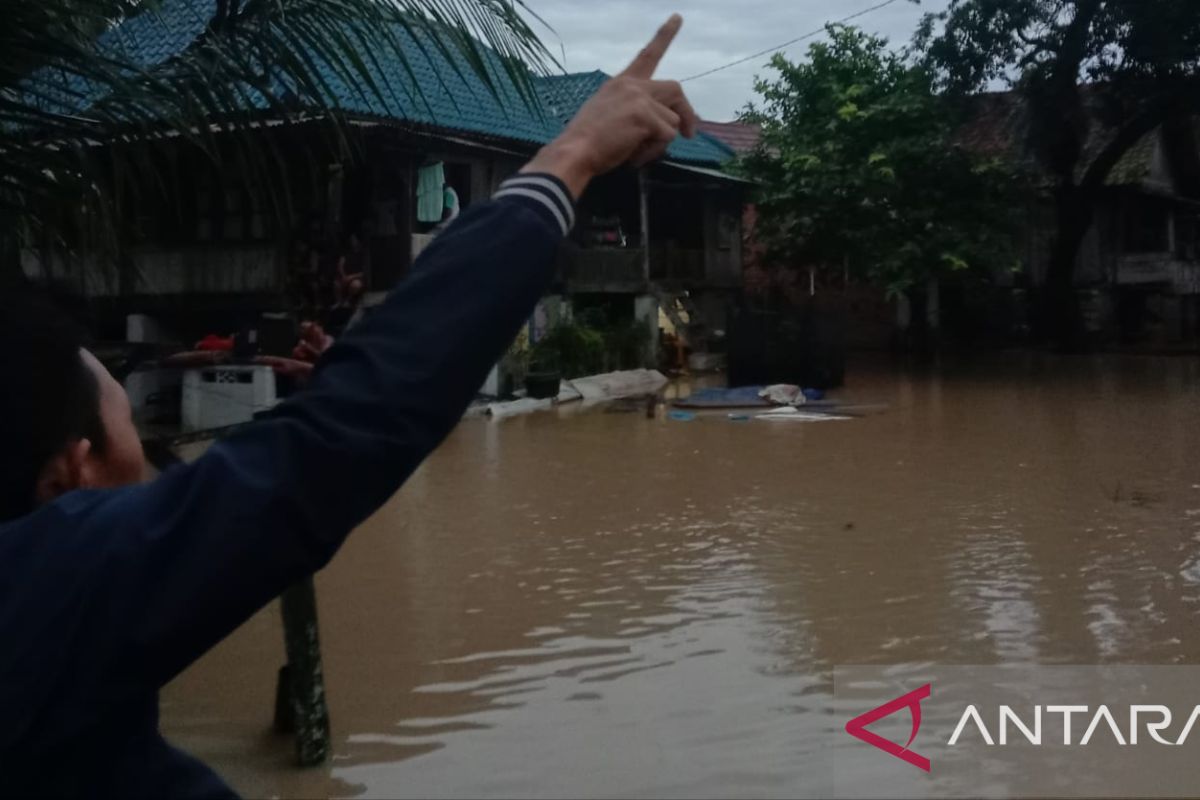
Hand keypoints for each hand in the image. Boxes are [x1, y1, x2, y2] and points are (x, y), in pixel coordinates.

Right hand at [522, 14, 697, 196]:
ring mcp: (639, 99)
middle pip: (674, 89)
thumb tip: (659, 122)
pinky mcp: (645, 116)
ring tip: (637, 150)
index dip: (665, 35)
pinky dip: (654, 151)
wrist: (575, 151)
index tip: (677, 18)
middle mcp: (632, 85)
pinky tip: (634, 155)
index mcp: (621, 82)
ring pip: (671, 121)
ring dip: (660, 141)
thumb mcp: (606, 111)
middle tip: (689, 133)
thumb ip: (631, 108)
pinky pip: (666, 137)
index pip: (648, 55)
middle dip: (686, 112)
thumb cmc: (586, 140)